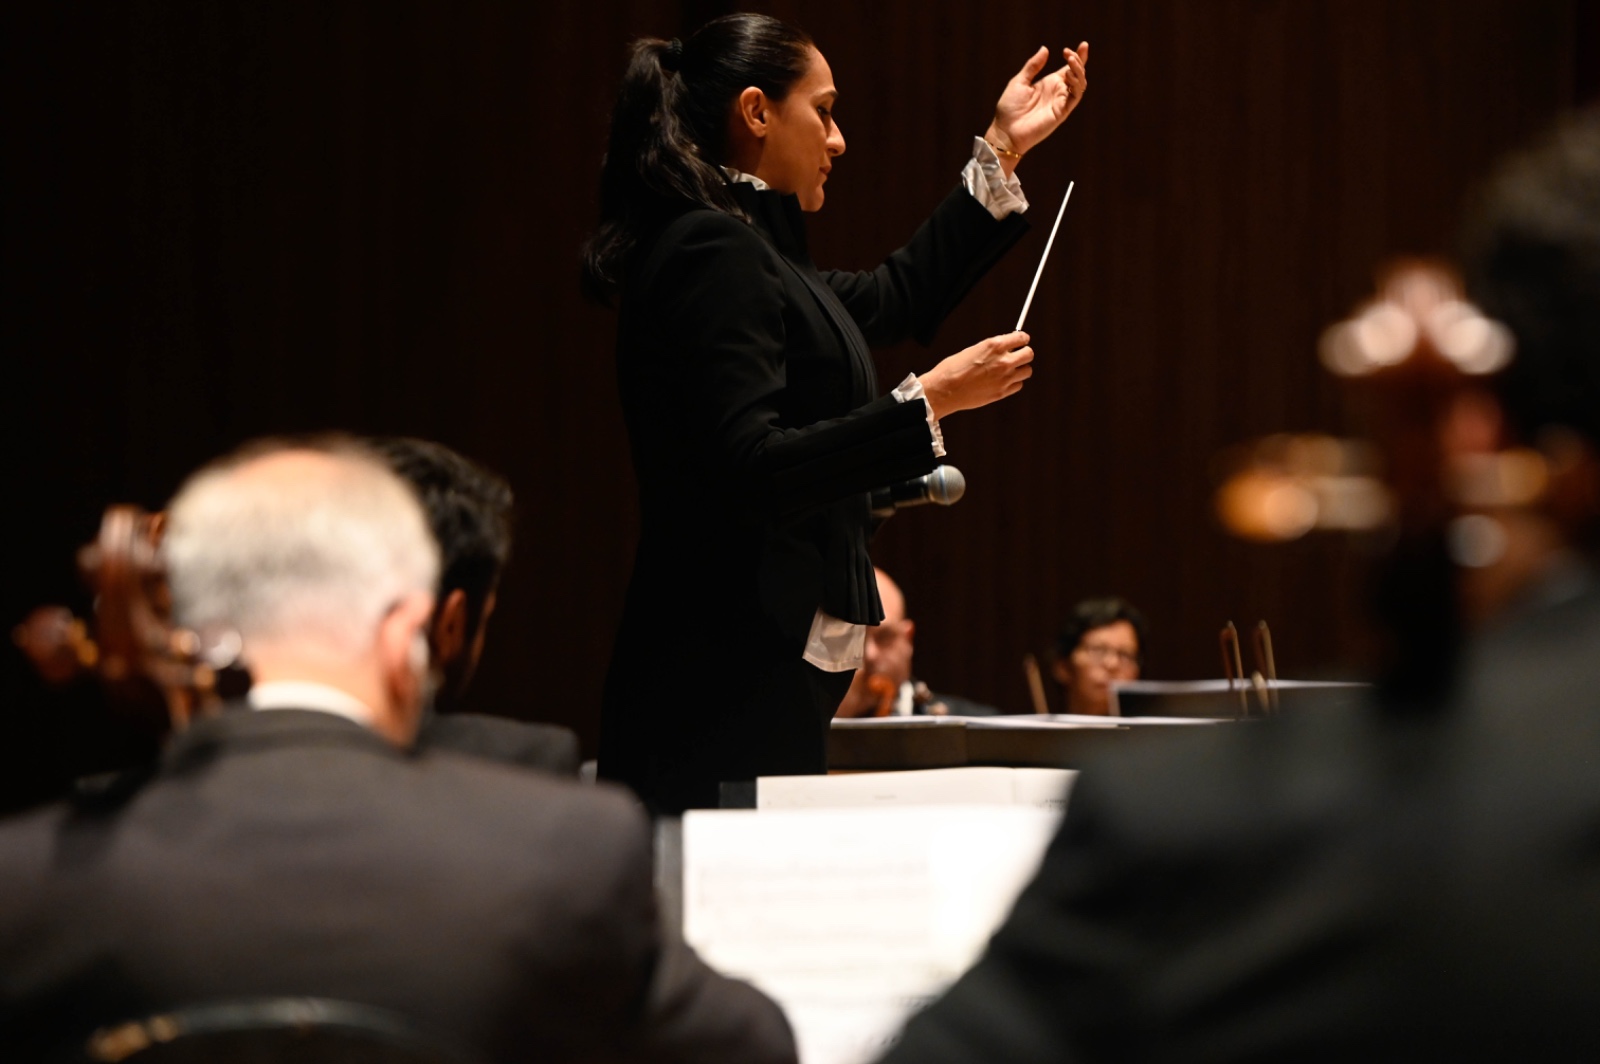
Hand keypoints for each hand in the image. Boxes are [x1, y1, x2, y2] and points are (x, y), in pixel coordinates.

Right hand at [920, 332, 1033, 418]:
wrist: (944, 391)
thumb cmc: (952, 369)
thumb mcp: (973, 350)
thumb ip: (992, 350)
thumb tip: (1004, 350)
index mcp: (995, 345)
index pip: (1022, 338)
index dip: (1021, 339)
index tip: (1020, 342)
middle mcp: (1003, 361)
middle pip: (1029, 354)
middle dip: (1024, 353)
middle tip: (1017, 356)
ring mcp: (1004, 378)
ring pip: (1027, 371)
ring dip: (1020, 369)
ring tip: (1008, 370)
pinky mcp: (1002, 392)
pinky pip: (1018, 385)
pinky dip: (1013, 383)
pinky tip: (1002, 381)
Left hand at [986, 42, 1088, 164]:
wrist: (1005, 131)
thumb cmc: (1010, 108)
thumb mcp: (1020, 81)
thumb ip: (1033, 66)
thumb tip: (1045, 49)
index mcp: (1049, 83)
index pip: (1069, 68)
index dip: (1078, 57)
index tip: (1084, 44)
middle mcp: (1057, 92)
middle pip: (1077, 74)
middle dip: (1078, 61)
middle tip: (1069, 53)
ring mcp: (1061, 102)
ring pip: (1080, 84)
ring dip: (1078, 71)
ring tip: (1070, 61)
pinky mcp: (1061, 112)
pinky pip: (1075, 97)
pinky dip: (1076, 85)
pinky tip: (1068, 76)